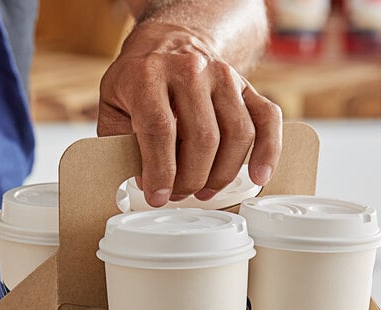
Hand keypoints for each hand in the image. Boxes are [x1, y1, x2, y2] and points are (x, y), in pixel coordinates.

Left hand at [97, 21, 281, 206]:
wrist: (169, 43)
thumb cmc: (139, 81)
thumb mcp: (112, 106)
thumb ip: (119, 144)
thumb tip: (142, 183)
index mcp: (149, 75)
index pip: (160, 129)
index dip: (161, 171)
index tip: (157, 196)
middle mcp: (190, 70)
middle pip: (203, 138)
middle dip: (190, 179)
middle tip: (177, 194)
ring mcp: (224, 76)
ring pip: (237, 136)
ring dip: (220, 175)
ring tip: (203, 190)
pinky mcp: (247, 87)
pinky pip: (267, 121)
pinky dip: (268, 152)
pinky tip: (258, 176)